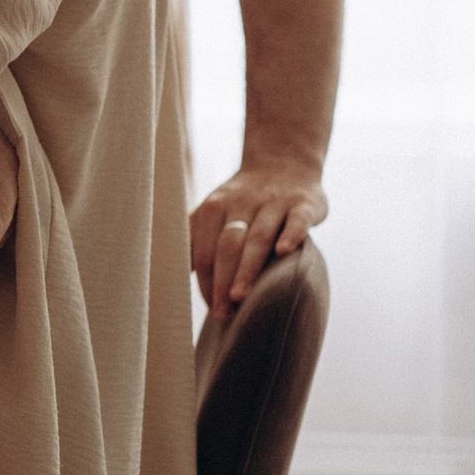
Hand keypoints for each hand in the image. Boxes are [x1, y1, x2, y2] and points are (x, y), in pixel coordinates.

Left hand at [190, 158, 326, 320]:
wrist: (283, 162)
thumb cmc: (244, 202)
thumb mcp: (215, 214)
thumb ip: (196, 242)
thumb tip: (171, 276)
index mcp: (213, 208)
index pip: (203, 250)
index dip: (205, 281)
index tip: (211, 308)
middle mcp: (240, 203)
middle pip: (227, 245)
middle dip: (223, 280)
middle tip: (223, 312)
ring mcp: (273, 202)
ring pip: (258, 236)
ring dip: (247, 266)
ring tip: (240, 296)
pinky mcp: (303, 203)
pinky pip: (297, 219)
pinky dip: (291, 234)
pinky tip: (284, 251)